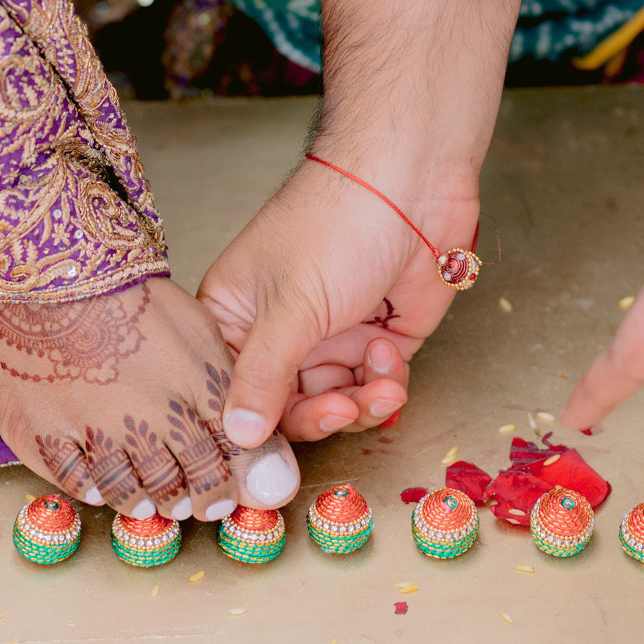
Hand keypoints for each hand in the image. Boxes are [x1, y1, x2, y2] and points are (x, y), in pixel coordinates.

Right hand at [0, 277, 302, 518]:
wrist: (40, 276)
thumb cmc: (120, 292)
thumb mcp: (192, 324)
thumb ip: (221, 377)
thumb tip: (247, 422)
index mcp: (192, 381)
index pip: (230, 450)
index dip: (235, 478)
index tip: (232, 487)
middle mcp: (149, 413)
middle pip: (186, 480)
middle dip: (199, 498)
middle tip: (198, 503)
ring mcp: (95, 429)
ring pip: (135, 493)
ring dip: (151, 501)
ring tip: (155, 500)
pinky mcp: (46, 437)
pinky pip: (80, 485)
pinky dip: (98, 491)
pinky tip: (106, 485)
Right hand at [197, 156, 475, 443]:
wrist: (414, 180)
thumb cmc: (336, 220)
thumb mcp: (290, 306)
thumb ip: (264, 378)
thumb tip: (237, 437)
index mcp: (235, 316)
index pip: (229, 395)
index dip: (248, 431)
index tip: (267, 463)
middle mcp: (280, 332)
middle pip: (286, 410)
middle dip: (317, 417)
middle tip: (337, 410)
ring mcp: (330, 336)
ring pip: (336, 405)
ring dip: (359, 404)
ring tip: (380, 383)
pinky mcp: (378, 337)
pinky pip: (375, 388)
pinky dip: (386, 383)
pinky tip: (390, 352)